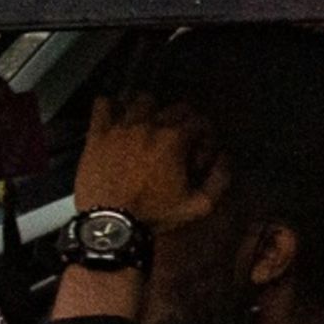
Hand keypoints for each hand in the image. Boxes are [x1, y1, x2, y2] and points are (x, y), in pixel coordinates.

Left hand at [72, 93, 223, 228]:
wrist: (111, 224)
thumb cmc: (155, 215)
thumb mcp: (198, 206)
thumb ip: (219, 180)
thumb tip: (226, 157)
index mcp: (175, 140)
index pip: (198, 120)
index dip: (204, 133)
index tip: (199, 148)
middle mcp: (149, 125)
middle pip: (172, 106)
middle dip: (181, 119)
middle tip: (177, 137)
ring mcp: (121, 126)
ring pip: (138, 99)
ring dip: (147, 107)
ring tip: (146, 120)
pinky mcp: (97, 133)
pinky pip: (103, 104)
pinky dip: (111, 105)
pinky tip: (115, 116)